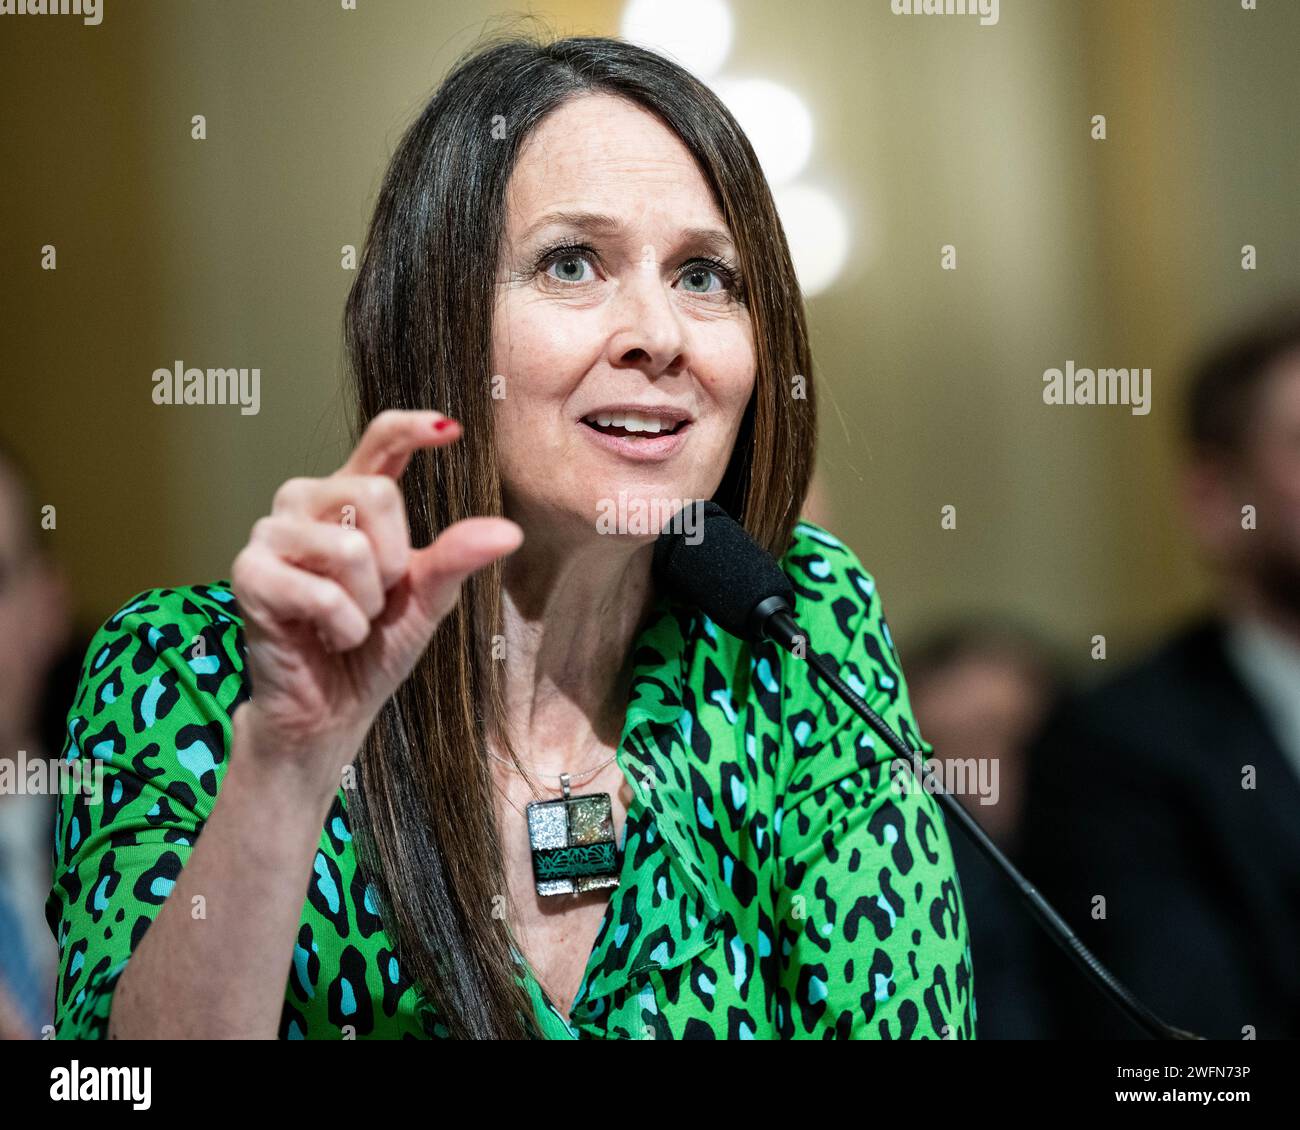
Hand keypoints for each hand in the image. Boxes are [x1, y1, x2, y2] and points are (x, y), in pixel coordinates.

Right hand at [229, 409, 521, 798]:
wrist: (329, 709)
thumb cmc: (373, 648)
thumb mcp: (426, 599)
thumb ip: (457, 558)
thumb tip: (508, 532)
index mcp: (350, 499)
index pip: (379, 442)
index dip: (412, 428)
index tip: (453, 430)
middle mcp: (305, 502)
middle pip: (375, 497)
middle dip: (393, 565)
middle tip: (373, 601)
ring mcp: (270, 534)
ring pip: (350, 549)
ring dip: (365, 604)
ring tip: (346, 621)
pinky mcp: (248, 574)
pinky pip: (321, 592)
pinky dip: (341, 628)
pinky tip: (324, 638)